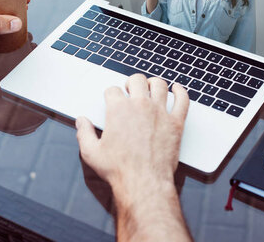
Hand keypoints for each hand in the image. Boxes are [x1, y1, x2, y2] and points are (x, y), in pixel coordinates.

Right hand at [76, 75, 188, 190]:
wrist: (143, 183)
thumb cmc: (119, 170)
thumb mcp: (91, 153)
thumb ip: (84, 133)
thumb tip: (81, 121)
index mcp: (118, 109)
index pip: (113, 90)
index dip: (111, 94)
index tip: (112, 99)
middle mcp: (140, 106)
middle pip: (137, 80)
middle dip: (131, 83)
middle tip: (131, 89)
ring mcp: (160, 112)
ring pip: (160, 85)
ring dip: (154, 83)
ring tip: (151, 87)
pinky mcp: (176, 123)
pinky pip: (182, 100)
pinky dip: (181, 92)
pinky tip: (177, 90)